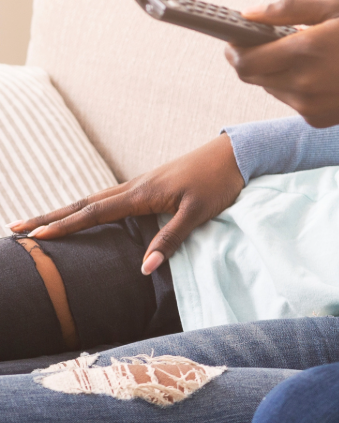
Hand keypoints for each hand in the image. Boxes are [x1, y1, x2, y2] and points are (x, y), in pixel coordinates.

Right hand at [6, 134, 243, 274]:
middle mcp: (133, 187)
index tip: (36, 236)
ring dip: (65, 211)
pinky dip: (87, 206)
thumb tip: (144, 268)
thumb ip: (170, 239)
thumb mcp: (197, 213)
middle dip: (50, 217)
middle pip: (83, 204)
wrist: (234, 154)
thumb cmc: (218, 183)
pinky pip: (109, 198)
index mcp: (141, 194)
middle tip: (16, 228)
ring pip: (94, 199)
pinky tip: (83, 213)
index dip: (65, 225)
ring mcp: (140, 184)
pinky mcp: (149, 185)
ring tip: (40, 222)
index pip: (94, 212)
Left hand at [227, 0, 338, 127]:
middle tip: (262, 44)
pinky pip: (291, 100)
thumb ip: (289, 8)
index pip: (243, 57)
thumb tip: (249, 14)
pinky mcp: (315, 119)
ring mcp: (307, 104)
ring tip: (301, 56)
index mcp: (304, 49)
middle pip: (249, 75)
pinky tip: (320, 75)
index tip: (235, 36)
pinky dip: (295, 86)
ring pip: (269, 86)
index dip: (232, 46)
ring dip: (273, 71)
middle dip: (248, 58)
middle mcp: (301, 81)